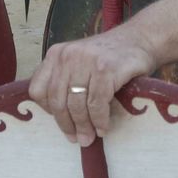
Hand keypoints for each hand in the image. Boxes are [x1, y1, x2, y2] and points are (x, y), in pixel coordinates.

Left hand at [28, 30, 155, 145]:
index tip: (62, 121)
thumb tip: (59, 118)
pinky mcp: (106, 69)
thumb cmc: (109, 57)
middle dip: (67, 125)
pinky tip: (104, 127)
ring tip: (90, 137)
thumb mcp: (79, 62)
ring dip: (84, 126)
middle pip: (57, 100)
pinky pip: (97, 103)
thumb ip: (65, 80)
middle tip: (77, 139)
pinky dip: (100, 120)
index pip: (38, 90)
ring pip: (76, 104)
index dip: (48, 110)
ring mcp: (87, 61)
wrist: (140, 39)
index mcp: (56, 54)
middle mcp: (68, 56)